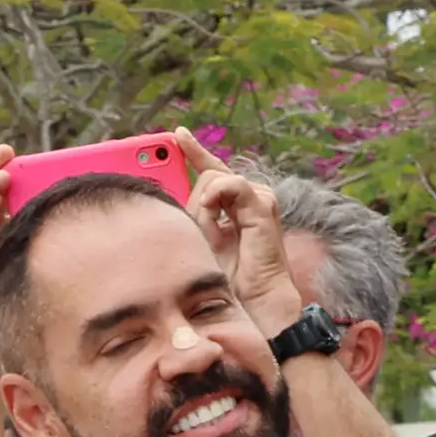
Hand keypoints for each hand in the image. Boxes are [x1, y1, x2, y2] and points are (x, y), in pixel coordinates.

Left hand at [186, 155, 305, 338]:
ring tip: (210, 236)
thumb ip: (192, 213)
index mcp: (233, 205)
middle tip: (201, 231)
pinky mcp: (262, 206)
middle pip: (208, 175)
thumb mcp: (199, 238)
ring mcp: (258, 200)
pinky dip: (217, 196)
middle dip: (196, 202)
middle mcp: (248, 198)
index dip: (195, 152)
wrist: (252, 301)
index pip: (212, 170)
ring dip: (204, 207)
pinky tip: (213, 213)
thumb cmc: (226, 277)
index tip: (178, 135)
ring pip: (216, 178)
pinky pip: (232, 183)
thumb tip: (173, 191)